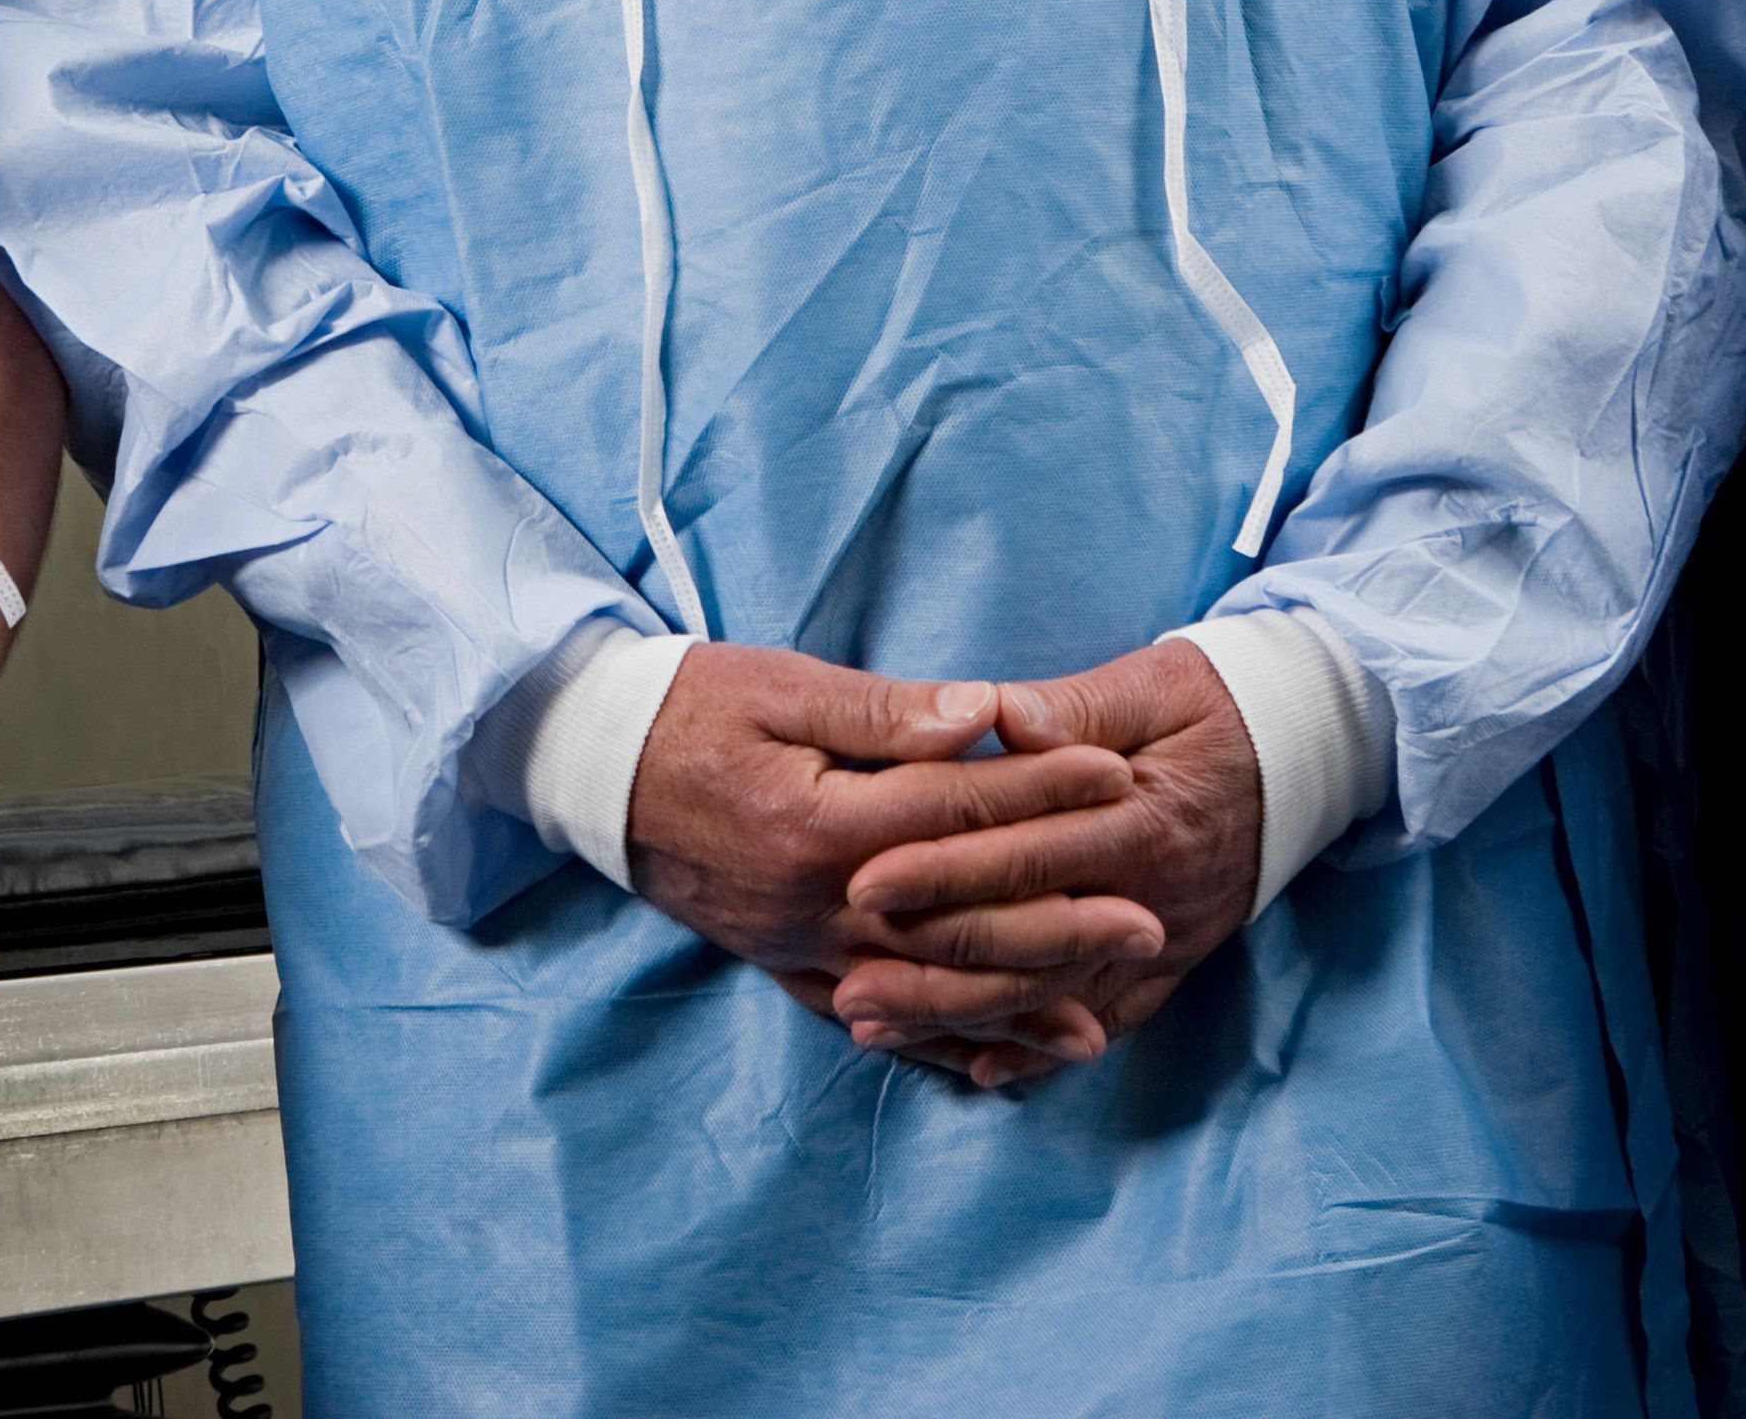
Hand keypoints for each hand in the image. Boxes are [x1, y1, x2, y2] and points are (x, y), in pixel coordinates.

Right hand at [620, 645, 1144, 1063]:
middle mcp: (812, 904)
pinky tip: (997, 1059)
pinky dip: (939, 1043)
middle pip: (956, 923)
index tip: (1117, 776)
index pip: (953, 808)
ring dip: (1014, 1007)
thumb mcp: (782, 686)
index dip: (1040, 789)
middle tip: (1148, 919)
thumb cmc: (694, 708)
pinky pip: (874, 1019)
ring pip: (922, 993)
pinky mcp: (785, 969)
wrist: (597, 769)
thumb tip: (981, 717)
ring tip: (1098, 1020)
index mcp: (817, 822)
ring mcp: (798, 950)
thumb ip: (885, 711)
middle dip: (1059, 922)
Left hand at [834, 639, 1263, 1091]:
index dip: (941, 869)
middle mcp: (1150, 892)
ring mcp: (1166, 938)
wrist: (1313, 747)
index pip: (1026, 851)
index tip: (861, 881)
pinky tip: (980, 1072)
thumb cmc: (1215, 702)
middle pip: (1029, 943)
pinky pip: (1107, 1022)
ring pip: (1054, 998)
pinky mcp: (1176, 962)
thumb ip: (1071, 706)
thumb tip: (1002, 717)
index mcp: (1137, 815)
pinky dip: (1043, 1052)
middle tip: (844, 985)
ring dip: (962, 1020)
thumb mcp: (1149, 683)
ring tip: (873, 1029)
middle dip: (931, 969)